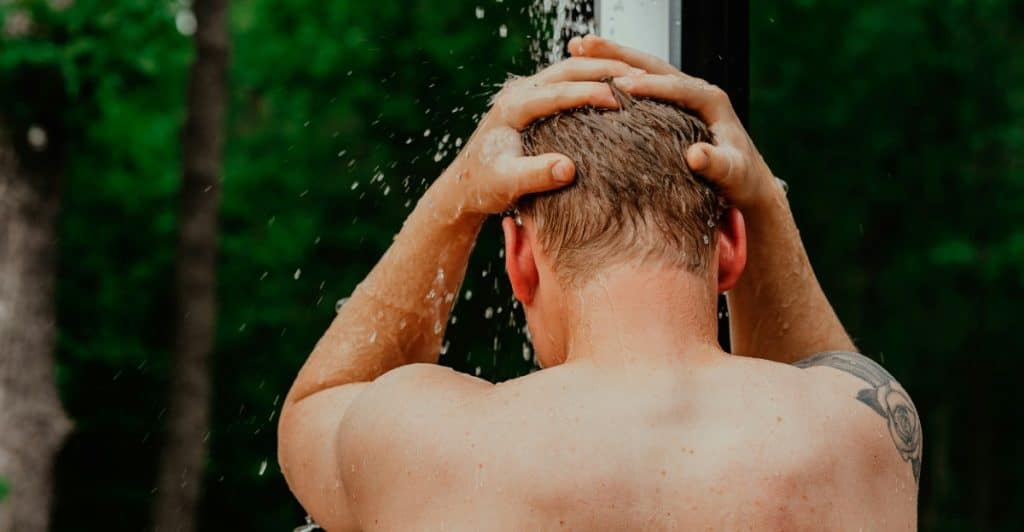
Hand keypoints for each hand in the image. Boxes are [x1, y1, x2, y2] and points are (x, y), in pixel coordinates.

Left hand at [434, 57, 644, 217]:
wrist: (465, 185)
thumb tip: (568, 168)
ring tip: (635, 77)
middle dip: (604, 70)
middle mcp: (518, 93)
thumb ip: (536, 175)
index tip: (619, 101)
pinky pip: (567, 82)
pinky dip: (592, 80)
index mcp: (512, 107)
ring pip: (569, 70)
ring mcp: (526, 93)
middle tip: (638, 76)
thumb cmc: (483, 185)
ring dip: (601, 71)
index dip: (590, 93)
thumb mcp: (508, 184)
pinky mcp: (533, 101)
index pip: (558, 92)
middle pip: (567, 70)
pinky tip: (616, 90)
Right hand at [569, 35, 778, 210]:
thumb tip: (696, 156)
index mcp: (711, 100)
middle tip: (585, 44)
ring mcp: (682, 93)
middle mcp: (696, 89)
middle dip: (617, 54)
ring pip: (642, 67)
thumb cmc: (740, 179)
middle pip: (652, 64)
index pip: (675, 85)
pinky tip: (589, 72)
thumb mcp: (731, 174)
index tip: (620, 84)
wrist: (747, 180)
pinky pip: (640, 82)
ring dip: (610, 57)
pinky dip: (614, 73)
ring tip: (578, 47)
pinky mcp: (672, 102)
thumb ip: (716, 164)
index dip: (648, 85)